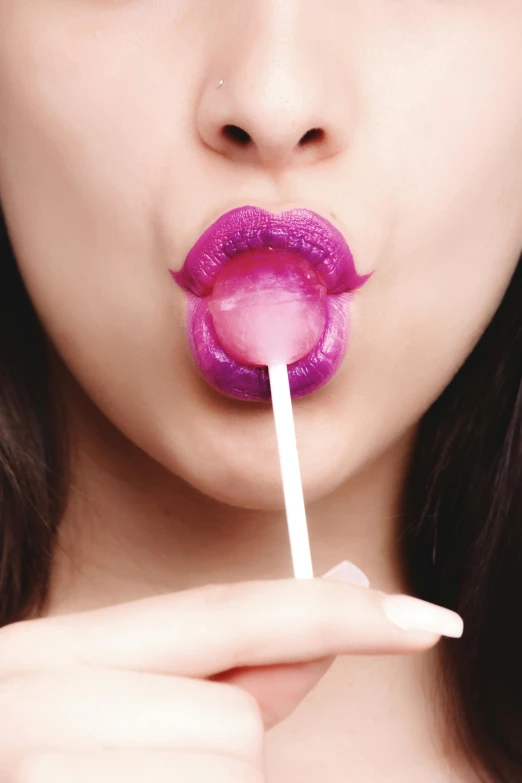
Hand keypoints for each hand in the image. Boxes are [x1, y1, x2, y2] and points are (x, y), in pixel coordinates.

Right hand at [0, 575, 461, 781]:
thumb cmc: (18, 758)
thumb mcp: (76, 705)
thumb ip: (206, 670)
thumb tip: (313, 632)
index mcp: (49, 656)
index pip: (227, 615)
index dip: (331, 611)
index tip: (420, 619)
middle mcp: (45, 704)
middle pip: (233, 729)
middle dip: (199, 759)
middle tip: (114, 772)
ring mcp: (62, 771)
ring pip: (225, 777)